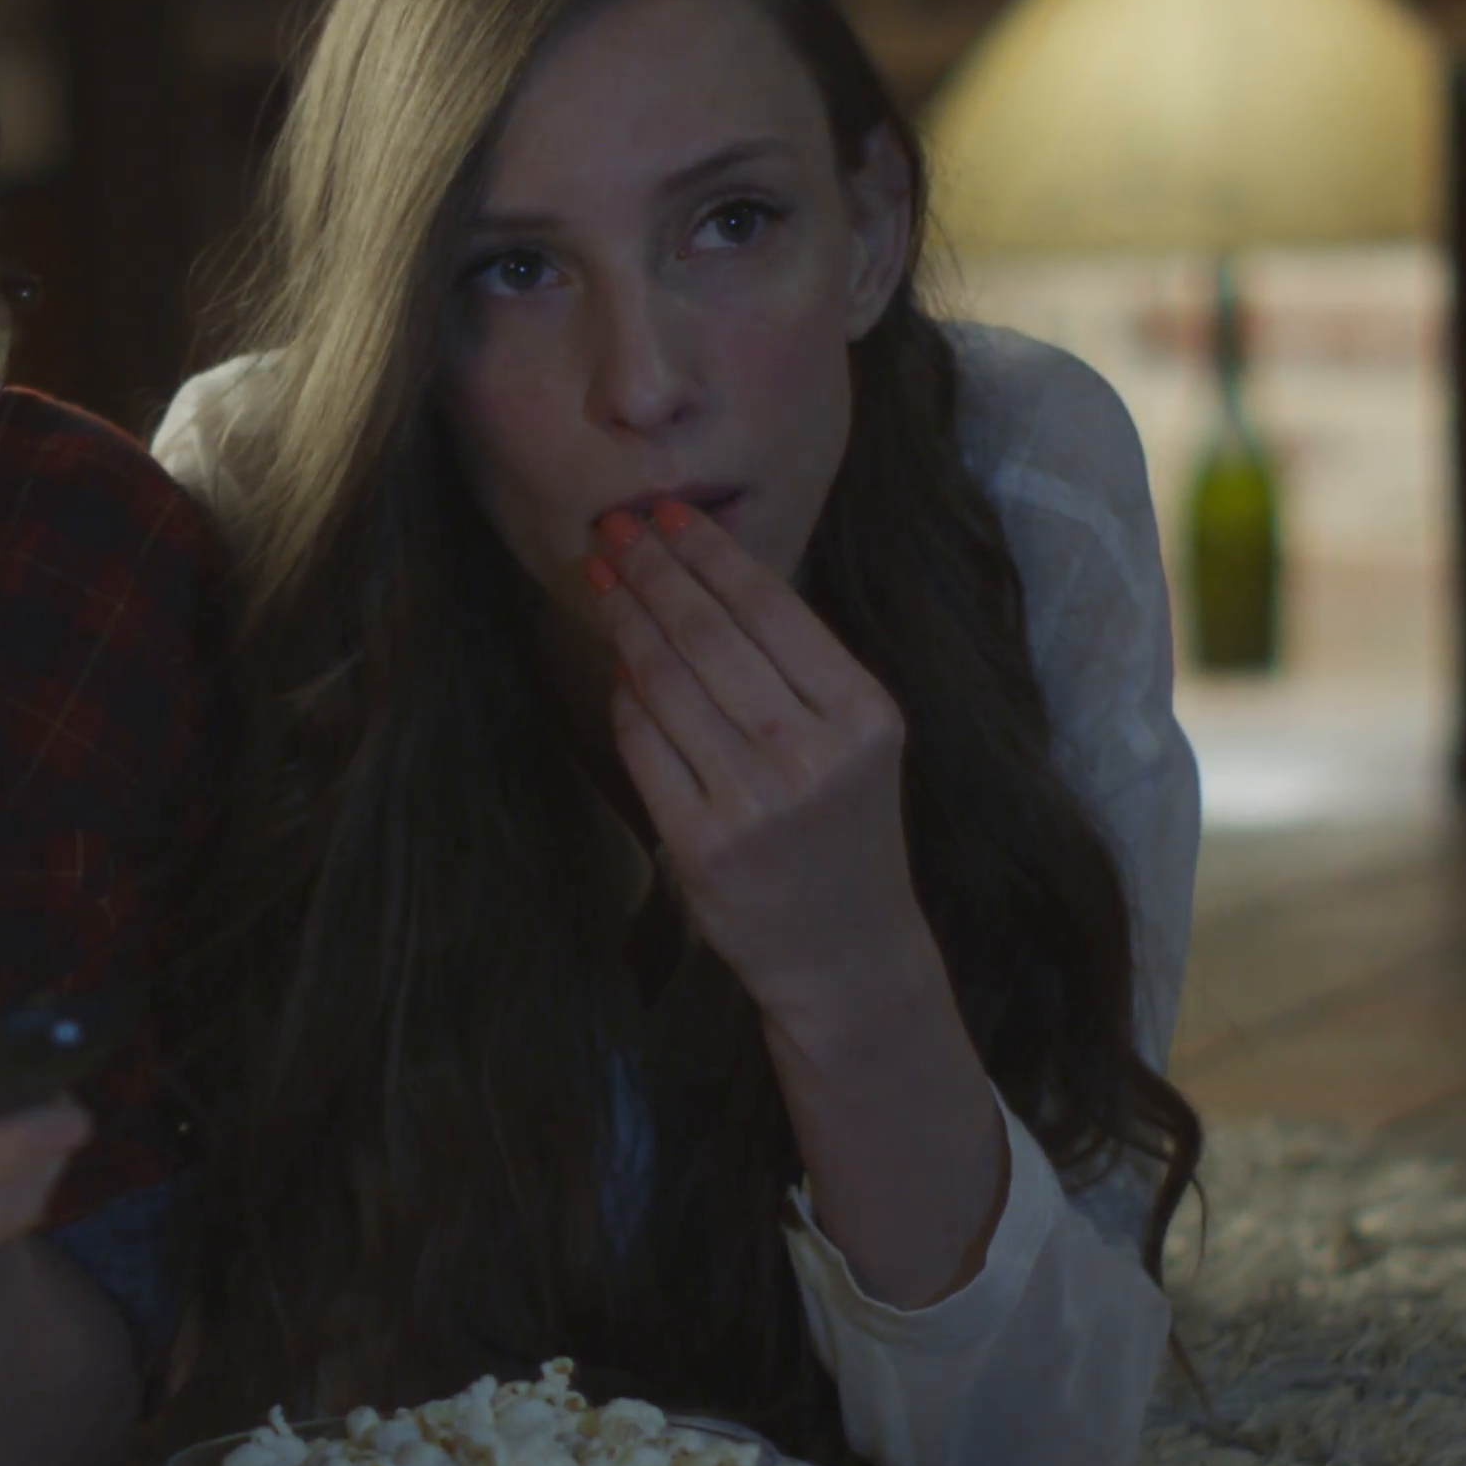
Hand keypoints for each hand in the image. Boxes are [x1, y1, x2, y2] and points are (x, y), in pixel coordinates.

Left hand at [584, 501, 928, 1023]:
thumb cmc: (844, 833)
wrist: (845, 951)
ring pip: (667, 682)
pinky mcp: (701, 843)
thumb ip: (798, 673)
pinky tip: (614, 659)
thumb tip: (703, 582)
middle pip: (710, 636)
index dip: (710, 554)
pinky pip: (644, 745)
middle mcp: (812, 754)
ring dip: (625, 618)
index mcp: (864, 715)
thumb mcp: (855, 745)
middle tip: (615, 529)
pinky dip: (623, 694)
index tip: (669, 514)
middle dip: (654, 571)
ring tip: (601, 577)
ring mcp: (754, 801)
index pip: (772, 609)